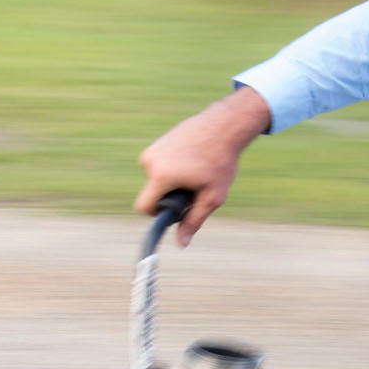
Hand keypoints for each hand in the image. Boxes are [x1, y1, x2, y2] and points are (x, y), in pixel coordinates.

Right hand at [135, 88, 270, 246]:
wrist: (224, 125)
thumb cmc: (220, 161)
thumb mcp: (211, 197)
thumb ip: (194, 220)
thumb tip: (181, 243)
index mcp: (161, 176)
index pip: (143, 207)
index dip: (157, 215)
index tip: (175, 210)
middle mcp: (151, 161)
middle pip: (152, 193)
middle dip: (168, 196)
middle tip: (194, 188)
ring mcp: (153, 149)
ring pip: (156, 179)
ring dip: (171, 182)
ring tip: (195, 172)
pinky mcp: (158, 142)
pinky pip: (159, 166)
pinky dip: (172, 169)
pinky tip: (192, 162)